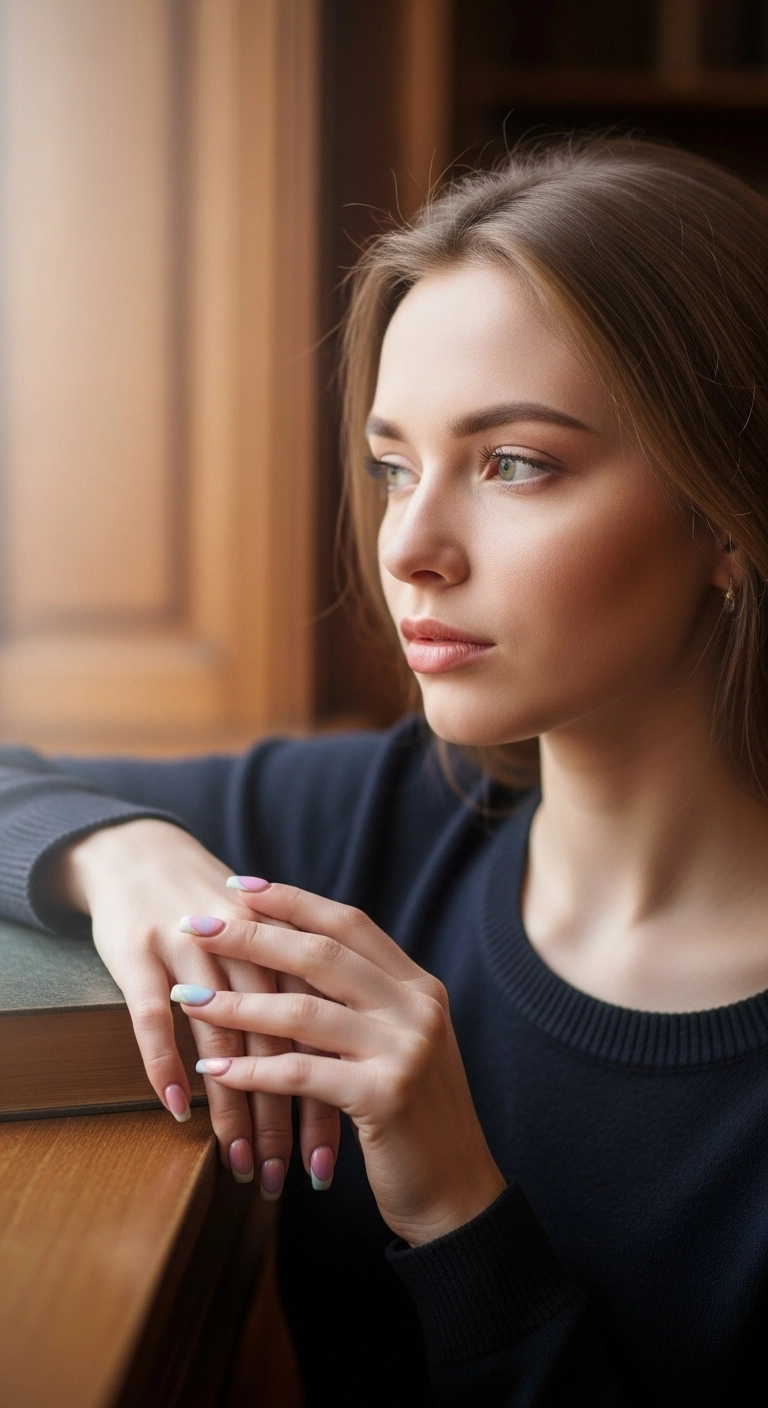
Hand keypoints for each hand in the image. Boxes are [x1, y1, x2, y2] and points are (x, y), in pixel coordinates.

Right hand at [46, 821, 337, 1190]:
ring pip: (223, 1039)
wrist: (140, 852)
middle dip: (291, 1116)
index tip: (357, 1148)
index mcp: (289, 941)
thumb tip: (350, 1052)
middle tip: (295, 1177)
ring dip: (234, 1109)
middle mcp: (247, 945)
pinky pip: (152, 1019)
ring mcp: (190, 948)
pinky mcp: (139, 953)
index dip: (341, 1089)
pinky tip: (180, 1112)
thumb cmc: (211, 907)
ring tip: (243, 1166)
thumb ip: (308, 984)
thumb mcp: (270, 939)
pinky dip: (165, 1065)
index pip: (328, 1028)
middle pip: (282, 1041)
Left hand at [175, 884, 506, 1244]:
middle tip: (197, 924)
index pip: (349, 924)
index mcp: (419, 987)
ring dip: (237, 1004)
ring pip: (305, 1011)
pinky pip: (302, 1073)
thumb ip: (370, 1003)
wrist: (460, 1193)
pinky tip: (215, 1070)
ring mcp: (405, 1048)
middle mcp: (417, 1007)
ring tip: (187, 999)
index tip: (240, 887)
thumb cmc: (415, 1121)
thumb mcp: (404, 1046)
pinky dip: (253, 1070)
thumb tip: (303, 960)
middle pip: (321, 954)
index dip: (294, 902)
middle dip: (253, 935)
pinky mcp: (387, 1094)